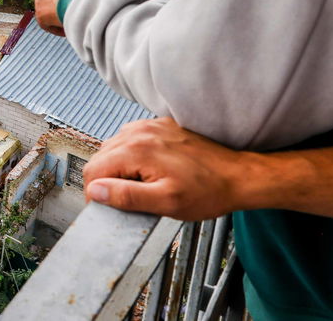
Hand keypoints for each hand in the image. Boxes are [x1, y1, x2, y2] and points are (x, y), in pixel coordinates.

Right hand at [83, 118, 247, 221]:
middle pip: (101, 156)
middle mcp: (140, 132)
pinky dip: (131, 155)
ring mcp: (150, 125)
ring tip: (138, 185)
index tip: (104, 207)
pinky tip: (148, 169)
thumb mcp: (166, 203)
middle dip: (105, 180)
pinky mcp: (161, 125)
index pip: (94, 170)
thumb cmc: (208, 190)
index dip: (94, 193)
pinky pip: (132, 139)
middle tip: (123, 200)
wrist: (239, 175)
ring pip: (114, 146)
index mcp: (137, 150)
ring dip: (117, 167)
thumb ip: (127, 196)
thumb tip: (96, 191)